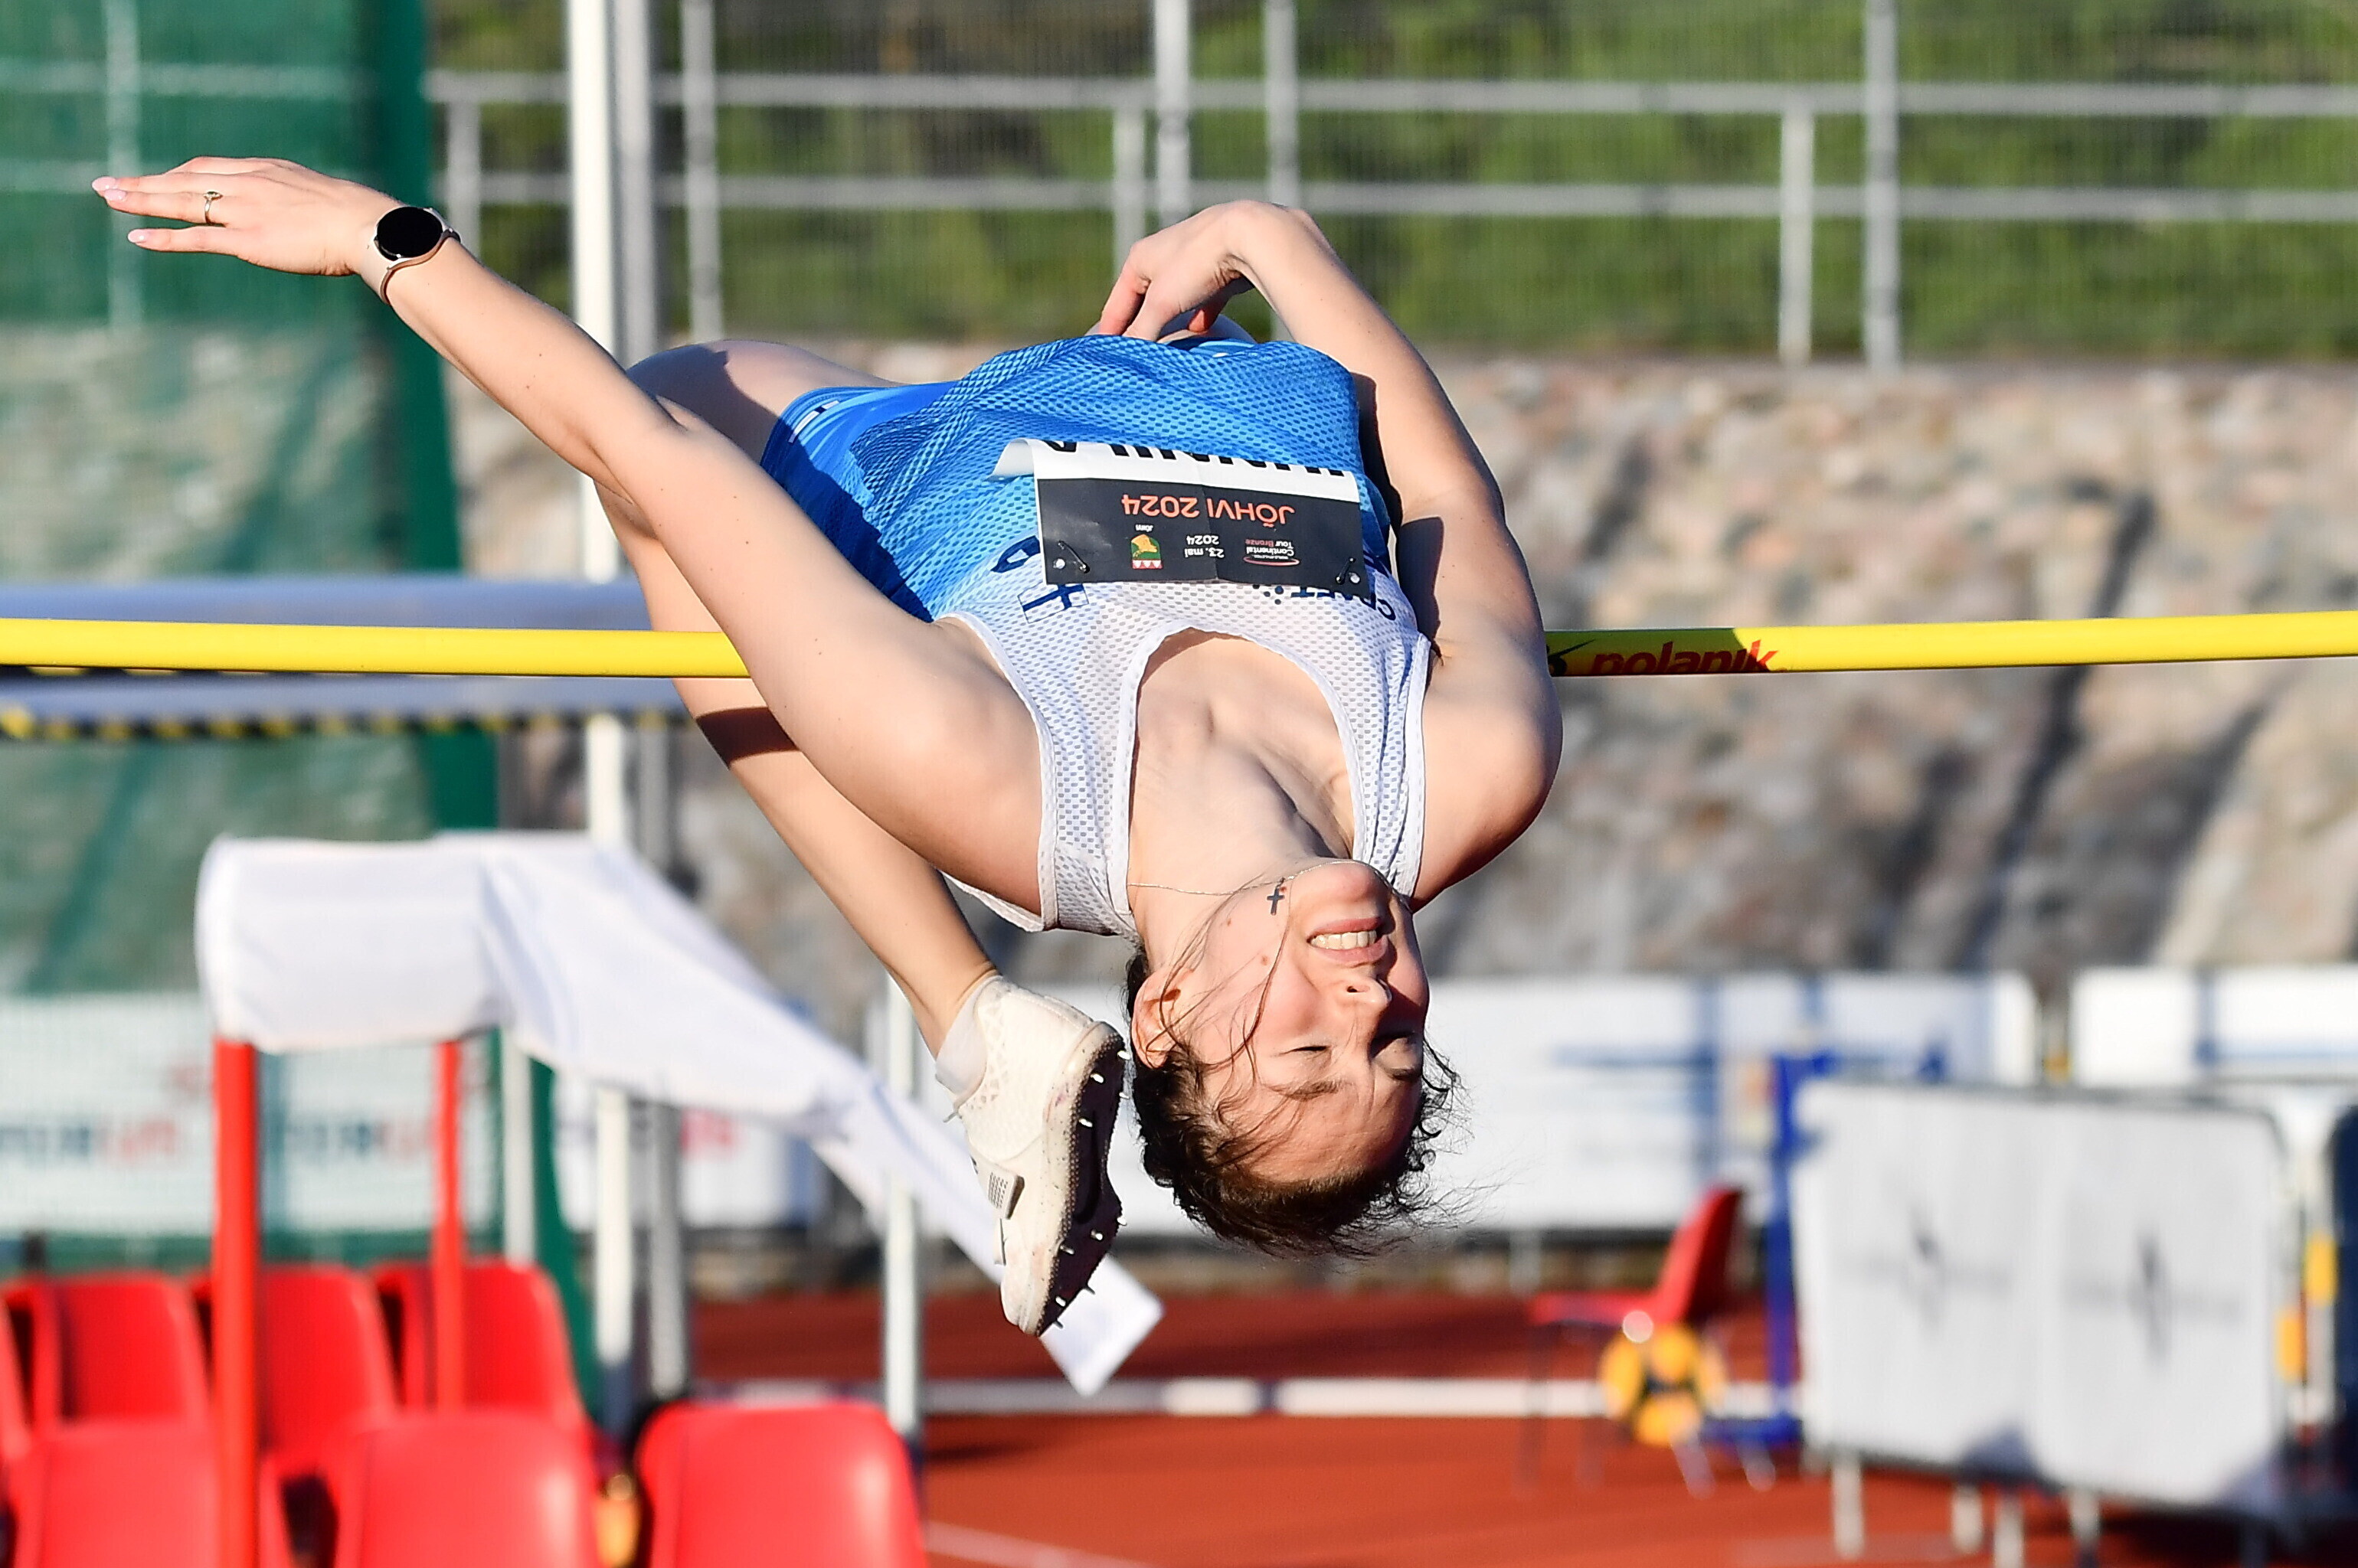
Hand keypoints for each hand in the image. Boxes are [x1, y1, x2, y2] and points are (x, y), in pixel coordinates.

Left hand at [95, 158, 396, 282]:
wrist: (365, 225)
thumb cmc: (353, 217)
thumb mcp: (317, 195)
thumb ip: (294, 199)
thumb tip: (300, 213)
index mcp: (262, 171)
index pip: (207, 168)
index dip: (176, 175)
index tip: (157, 181)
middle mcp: (245, 184)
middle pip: (183, 179)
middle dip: (143, 182)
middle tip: (108, 184)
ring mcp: (244, 211)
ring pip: (181, 201)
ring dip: (141, 200)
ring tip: (109, 198)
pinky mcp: (247, 240)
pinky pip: (196, 236)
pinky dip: (165, 236)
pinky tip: (138, 236)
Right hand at [1093, 201, 1298, 340]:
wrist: (1247, 237)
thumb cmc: (1196, 264)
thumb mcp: (1163, 303)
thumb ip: (1143, 331)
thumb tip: (1129, 356)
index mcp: (1140, 259)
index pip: (1117, 303)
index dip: (1110, 330)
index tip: (1103, 353)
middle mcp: (1162, 257)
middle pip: (1145, 302)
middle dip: (1141, 326)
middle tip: (1132, 353)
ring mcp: (1191, 262)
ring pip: (1175, 299)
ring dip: (1171, 321)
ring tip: (1165, 345)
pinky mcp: (1218, 270)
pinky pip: (1203, 298)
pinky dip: (1199, 314)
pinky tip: (1202, 329)